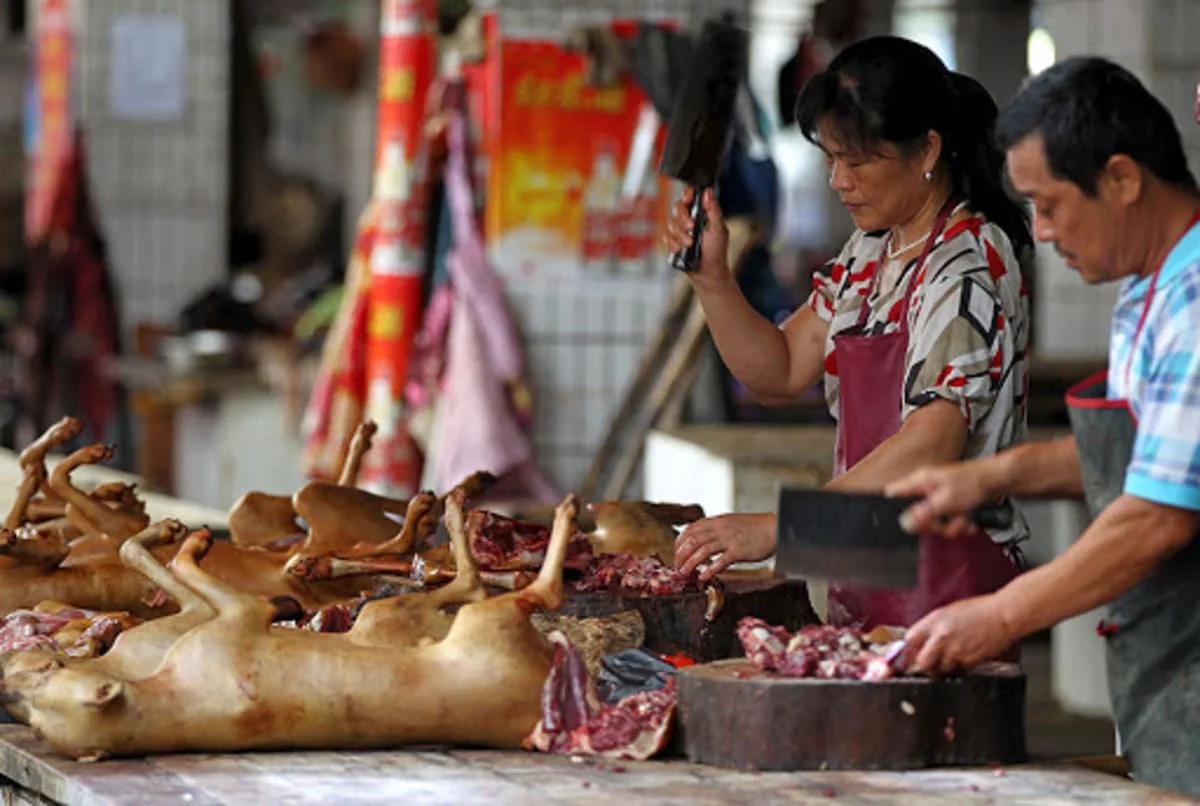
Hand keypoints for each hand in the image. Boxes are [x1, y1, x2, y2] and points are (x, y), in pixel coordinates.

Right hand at [663, 187, 730, 283]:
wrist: (708, 273)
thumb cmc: (716, 252)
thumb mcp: (719, 229)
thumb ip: (713, 210)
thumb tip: (708, 191)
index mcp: (702, 214)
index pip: (690, 197)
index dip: (687, 195)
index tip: (689, 199)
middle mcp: (690, 220)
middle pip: (677, 207)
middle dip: (683, 218)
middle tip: (691, 227)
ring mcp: (680, 231)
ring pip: (671, 223)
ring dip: (680, 235)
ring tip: (690, 244)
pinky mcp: (673, 242)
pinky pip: (666, 237)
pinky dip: (673, 243)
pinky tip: (680, 249)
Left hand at [674, 513, 774, 579]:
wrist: (776, 528)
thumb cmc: (756, 528)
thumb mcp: (732, 523)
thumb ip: (718, 530)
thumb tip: (705, 540)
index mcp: (717, 521)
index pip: (691, 529)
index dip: (680, 542)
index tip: (677, 553)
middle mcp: (720, 528)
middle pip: (692, 540)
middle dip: (681, 555)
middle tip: (677, 567)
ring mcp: (729, 539)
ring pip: (702, 550)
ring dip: (690, 563)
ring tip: (684, 573)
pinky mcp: (739, 550)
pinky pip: (720, 561)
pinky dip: (709, 569)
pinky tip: (703, 576)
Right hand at [885, 461, 998, 538]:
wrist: (997, 480)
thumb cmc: (974, 482)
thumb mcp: (946, 501)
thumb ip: (924, 513)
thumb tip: (905, 523)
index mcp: (919, 481)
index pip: (893, 493)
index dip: (892, 508)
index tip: (907, 520)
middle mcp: (925, 488)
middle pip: (914, 515)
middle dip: (933, 525)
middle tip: (944, 523)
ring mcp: (937, 497)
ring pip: (932, 522)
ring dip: (949, 527)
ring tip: (961, 521)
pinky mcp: (949, 504)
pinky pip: (945, 522)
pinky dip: (957, 525)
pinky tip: (966, 521)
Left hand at [901, 594, 1015, 675]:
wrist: (1003, 614)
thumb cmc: (979, 610)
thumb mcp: (949, 612)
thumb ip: (933, 627)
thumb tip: (921, 641)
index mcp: (934, 621)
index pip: (909, 640)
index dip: (908, 650)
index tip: (908, 655)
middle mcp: (942, 636)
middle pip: (921, 661)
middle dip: (924, 665)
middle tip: (928, 664)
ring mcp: (956, 650)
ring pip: (940, 670)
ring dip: (942, 668)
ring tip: (951, 659)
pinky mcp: (969, 661)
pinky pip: (958, 671)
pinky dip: (958, 668)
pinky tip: (965, 658)